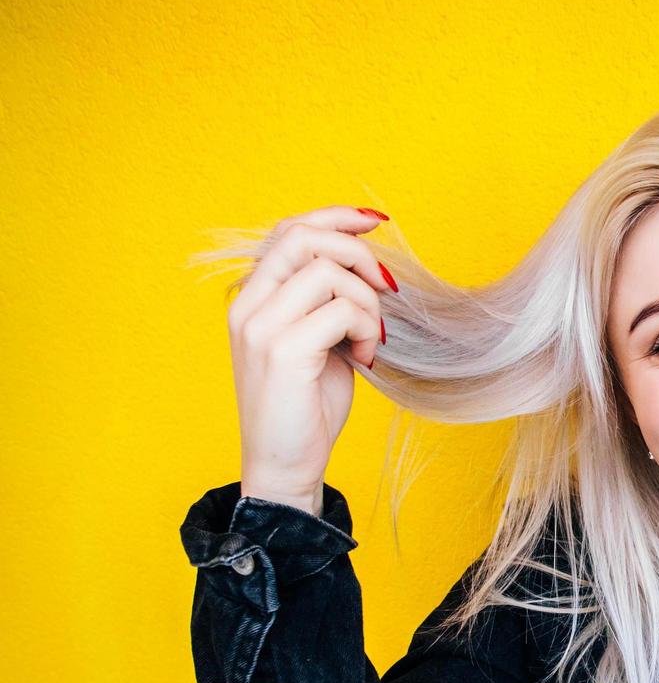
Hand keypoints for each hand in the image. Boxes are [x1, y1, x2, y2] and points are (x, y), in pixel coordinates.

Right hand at [226, 204, 395, 513]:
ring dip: (367, 304)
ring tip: (368, 340)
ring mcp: (261, 327)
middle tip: (387, 286)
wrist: (284, 464)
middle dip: (358, 253)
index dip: (335, 218)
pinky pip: (342, 311)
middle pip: (305, 238)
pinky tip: (364, 358)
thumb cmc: (306, 405)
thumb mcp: (318, 340)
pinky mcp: (283, 350)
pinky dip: (366, 330)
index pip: (288, 231)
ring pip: (330, 273)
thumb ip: (327, 300)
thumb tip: (368, 263)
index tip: (376, 222)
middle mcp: (248, 306)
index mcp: (251, 299)